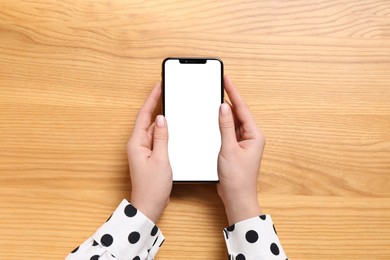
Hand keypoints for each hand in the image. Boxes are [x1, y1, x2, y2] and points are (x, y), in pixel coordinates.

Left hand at [127, 83, 171, 222]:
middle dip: (157, 105)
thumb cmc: (152, 186)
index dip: (152, 99)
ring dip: (163, 120)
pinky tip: (173, 128)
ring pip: (154, 130)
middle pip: (148, 120)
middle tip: (167, 91)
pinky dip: (165, 132)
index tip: (158, 86)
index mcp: (137, 143)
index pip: (144, 115)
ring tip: (172, 106)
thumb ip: (161, 137)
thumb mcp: (161, 159)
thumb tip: (161, 119)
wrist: (150, 205)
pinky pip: (157, 139)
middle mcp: (138, 144)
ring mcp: (144, 150)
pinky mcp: (150, 155)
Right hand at [217, 75, 264, 224]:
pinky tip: (214, 118)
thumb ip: (225, 126)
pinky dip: (221, 124)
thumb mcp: (228, 148)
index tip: (226, 79)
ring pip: (233, 122)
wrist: (237, 198)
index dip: (233, 92)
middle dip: (228, 99)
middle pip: (238, 113)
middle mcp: (251, 136)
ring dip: (224, 112)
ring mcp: (243, 142)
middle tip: (219, 84)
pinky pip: (229, 131)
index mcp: (254, 134)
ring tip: (214, 97)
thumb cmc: (237, 178)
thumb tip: (223, 107)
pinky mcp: (236, 148)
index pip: (242, 108)